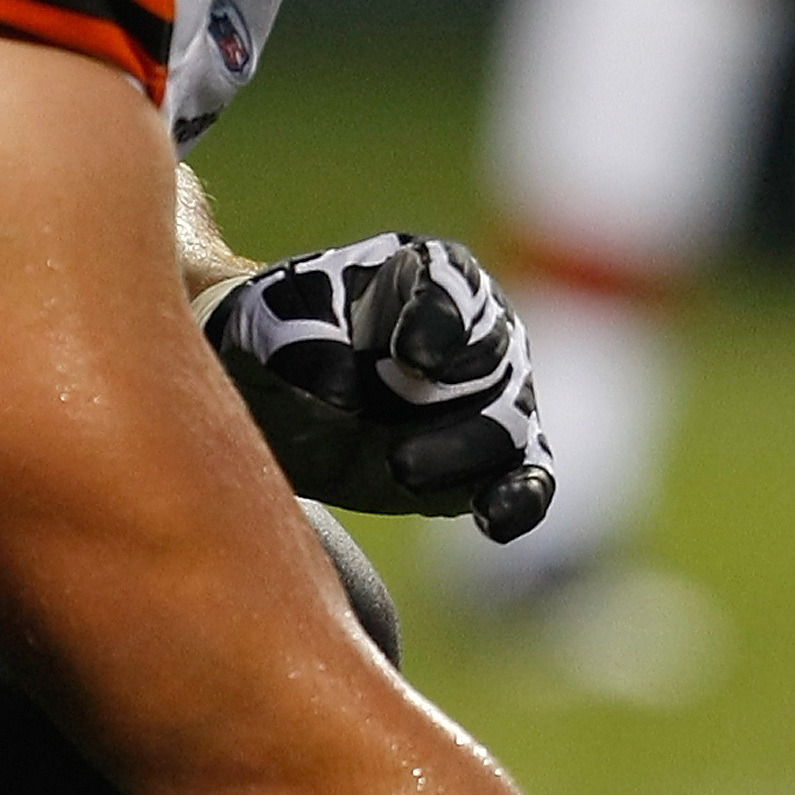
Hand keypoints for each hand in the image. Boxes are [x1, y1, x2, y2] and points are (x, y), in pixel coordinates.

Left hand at [204, 232, 554, 542]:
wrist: (269, 398)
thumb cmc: (274, 336)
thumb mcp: (267, 323)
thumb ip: (301, 340)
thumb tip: (345, 389)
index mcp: (426, 275)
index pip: (452, 287)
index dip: (439, 321)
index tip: (411, 358)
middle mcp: (475, 331)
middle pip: (492, 359)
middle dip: (450, 401)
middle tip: (393, 445)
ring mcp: (488, 397)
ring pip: (510, 423)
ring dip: (466, 453)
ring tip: (402, 474)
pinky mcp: (486, 462)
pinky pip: (527, 477)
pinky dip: (519, 498)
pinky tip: (495, 519)